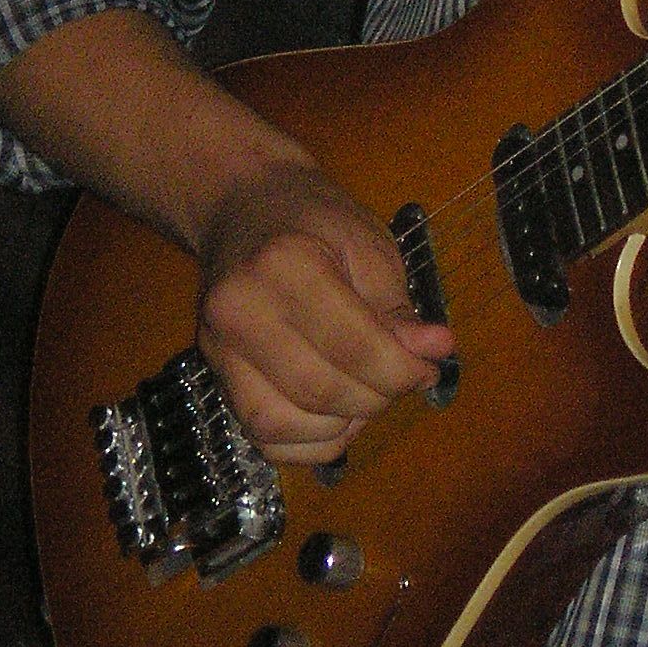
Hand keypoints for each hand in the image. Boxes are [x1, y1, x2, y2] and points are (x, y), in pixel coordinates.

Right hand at [195, 158, 455, 462]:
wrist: (244, 205)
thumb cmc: (313, 219)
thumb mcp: (369, 246)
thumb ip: (397, 308)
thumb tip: (434, 353)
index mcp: (285, 264)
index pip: (354, 347)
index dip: (403, 370)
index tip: (430, 365)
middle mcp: (241, 310)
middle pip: (321, 391)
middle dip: (378, 397)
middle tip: (403, 376)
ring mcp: (218, 346)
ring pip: (283, 424)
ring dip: (343, 424)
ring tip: (370, 392)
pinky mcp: (214, 372)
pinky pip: (262, 435)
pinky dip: (308, 441)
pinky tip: (338, 415)